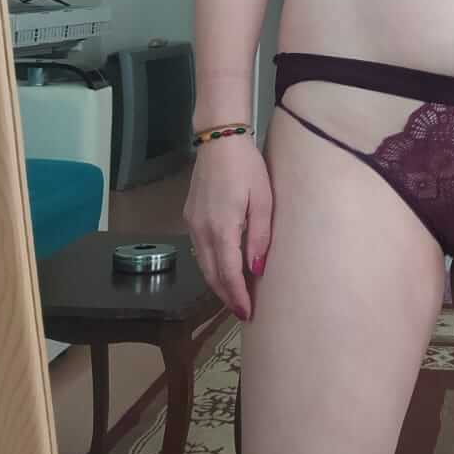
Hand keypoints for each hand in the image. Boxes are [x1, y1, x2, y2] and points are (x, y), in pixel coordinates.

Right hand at [183, 135, 271, 321]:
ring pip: (202, 263)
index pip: (227, 273)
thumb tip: (256, 270)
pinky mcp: (189, 216)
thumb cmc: (248, 167)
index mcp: (221, 227)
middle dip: (226, 295)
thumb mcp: (264, 201)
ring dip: (217, 281)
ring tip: (235, 294)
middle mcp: (201, 230)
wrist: (220, 140)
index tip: (246, 313)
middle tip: (243, 311)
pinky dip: (210, 264)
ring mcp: (192, 223)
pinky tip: (224, 267)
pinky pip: (199, 249)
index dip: (236, 296)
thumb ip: (260, 237)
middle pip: (211, 274)